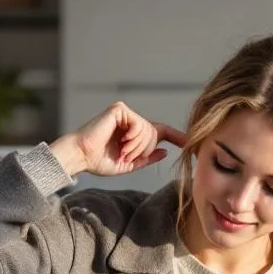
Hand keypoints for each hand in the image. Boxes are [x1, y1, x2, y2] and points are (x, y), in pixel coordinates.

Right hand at [49, 101, 188, 177]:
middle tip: (128, 156)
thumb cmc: (99, 161)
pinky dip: (134, 138)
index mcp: (134, 133)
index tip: (191, 145)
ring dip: (138, 147)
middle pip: (155, 134)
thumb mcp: (129, 164)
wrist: (82, 156)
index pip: (161, 132)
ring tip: (122, 151)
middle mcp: (131, 120)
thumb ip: (147, 158)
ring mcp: (125, 113)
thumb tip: (165, 152)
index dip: (177, 137)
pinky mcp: (120, 109)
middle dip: (145, 150)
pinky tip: (122, 142)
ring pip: (149, 130)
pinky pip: (139, 124)